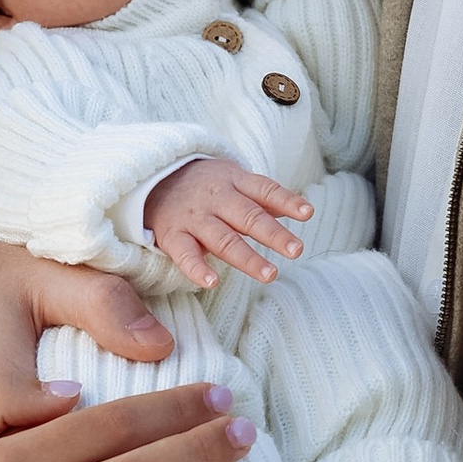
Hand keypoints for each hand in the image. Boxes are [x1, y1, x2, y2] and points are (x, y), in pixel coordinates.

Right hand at [145, 155, 311, 290]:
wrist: (154, 179)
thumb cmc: (205, 186)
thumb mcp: (234, 181)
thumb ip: (264, 198)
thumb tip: (301, 210)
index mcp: (234, 182)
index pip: (264, 190)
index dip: (287, 201)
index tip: (308, 213)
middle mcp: (216, 199)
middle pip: (248, 217)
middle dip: (273, 234)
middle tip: (296, 250)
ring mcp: (194, 218)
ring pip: (223, 239)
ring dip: (247, 257)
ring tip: (271, 274)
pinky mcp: (173, 235)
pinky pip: (185, 254)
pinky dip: (197, 268)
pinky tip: (213, 282)